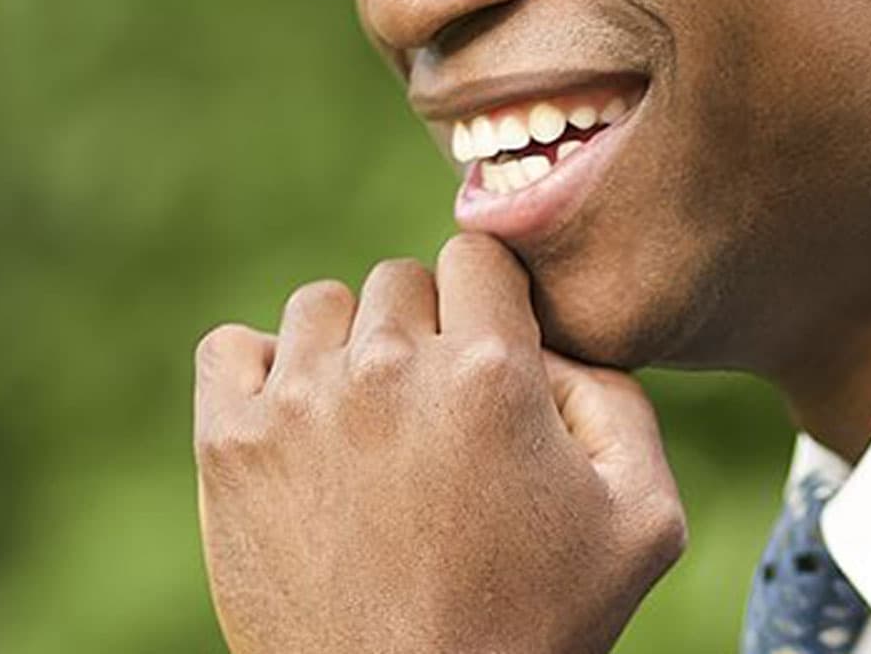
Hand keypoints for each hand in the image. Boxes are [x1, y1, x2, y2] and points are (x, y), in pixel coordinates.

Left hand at [192, 234, 685, 653]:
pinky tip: (296, 426)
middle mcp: (389, 369)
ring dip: (346, 348)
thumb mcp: (642, 519)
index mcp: (492, 370)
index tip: (489, 358)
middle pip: (401, 280)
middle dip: (425, 331)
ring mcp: (299, 404)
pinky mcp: (228, 448)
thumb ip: (622, 402)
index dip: (491, 303)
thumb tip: (556, 348)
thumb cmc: (535, 629)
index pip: (479, 254)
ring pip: (319, 306)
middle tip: (435, 416)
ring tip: (367, 423)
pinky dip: (257, 372)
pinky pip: (229, 349)